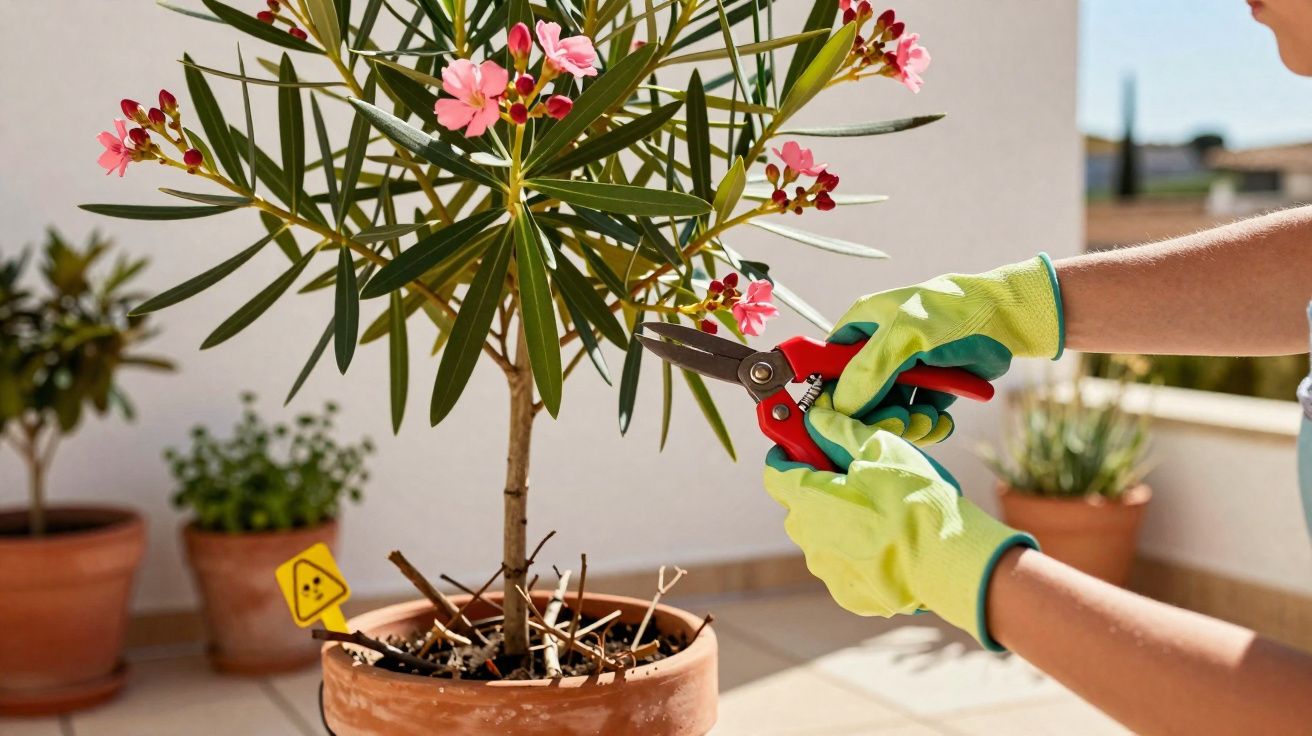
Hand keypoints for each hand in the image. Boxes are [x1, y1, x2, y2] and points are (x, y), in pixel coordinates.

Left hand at [763, 398, 1035, 650]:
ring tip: (882, 514)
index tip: (807, 445)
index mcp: (808, 499)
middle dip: (820, 488)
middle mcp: (808, 538)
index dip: (790, 453)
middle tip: (857, 477)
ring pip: (822, 535)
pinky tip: (890, 544)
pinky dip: (858, 552)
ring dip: (840, 521)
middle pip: (800, 504)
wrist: (951, 563)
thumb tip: (818, 419)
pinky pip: (843, 564)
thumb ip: (841, 431)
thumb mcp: (882, 450)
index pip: (775, 471)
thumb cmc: (916, 503)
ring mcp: (827, 570)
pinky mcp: (848, 593)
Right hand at [828, 255, 1064, 440]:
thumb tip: (838, 409)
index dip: (830, 395)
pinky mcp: (929, 390)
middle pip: (858, 398)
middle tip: (899, 420)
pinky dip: (927, 426)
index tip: (837, 421)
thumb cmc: (952, 314)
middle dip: (877, 415)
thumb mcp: (903, 337)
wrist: (1007, 320)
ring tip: (927, 419)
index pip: (828, 367)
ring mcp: (904, 372)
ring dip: (906, 425)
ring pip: (888, 413)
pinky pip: (915, 419)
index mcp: (862, 326)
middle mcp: (878, 351)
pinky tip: (941, 421)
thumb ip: (866, 373)